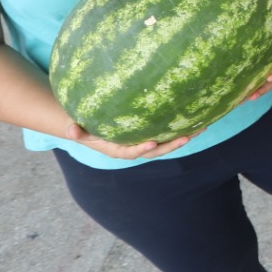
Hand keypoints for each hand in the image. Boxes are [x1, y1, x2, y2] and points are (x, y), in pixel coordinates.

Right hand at [68, 122, 196, 159]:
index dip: (142, 148)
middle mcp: (136, 148)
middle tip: (186, 137)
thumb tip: (70, 130)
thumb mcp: (81, 129)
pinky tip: (198, 119)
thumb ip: (78, 130)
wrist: (96, 128)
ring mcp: (146, 142)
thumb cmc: (88, 128)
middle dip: (171, 144)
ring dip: (184, 136)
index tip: (153, 142)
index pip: (132, 152)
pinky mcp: (153, 135)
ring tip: (201, 127)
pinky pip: (169, 133)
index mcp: (120, 149)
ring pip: (167, 142)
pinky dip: (182, 128)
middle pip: (156, 150)